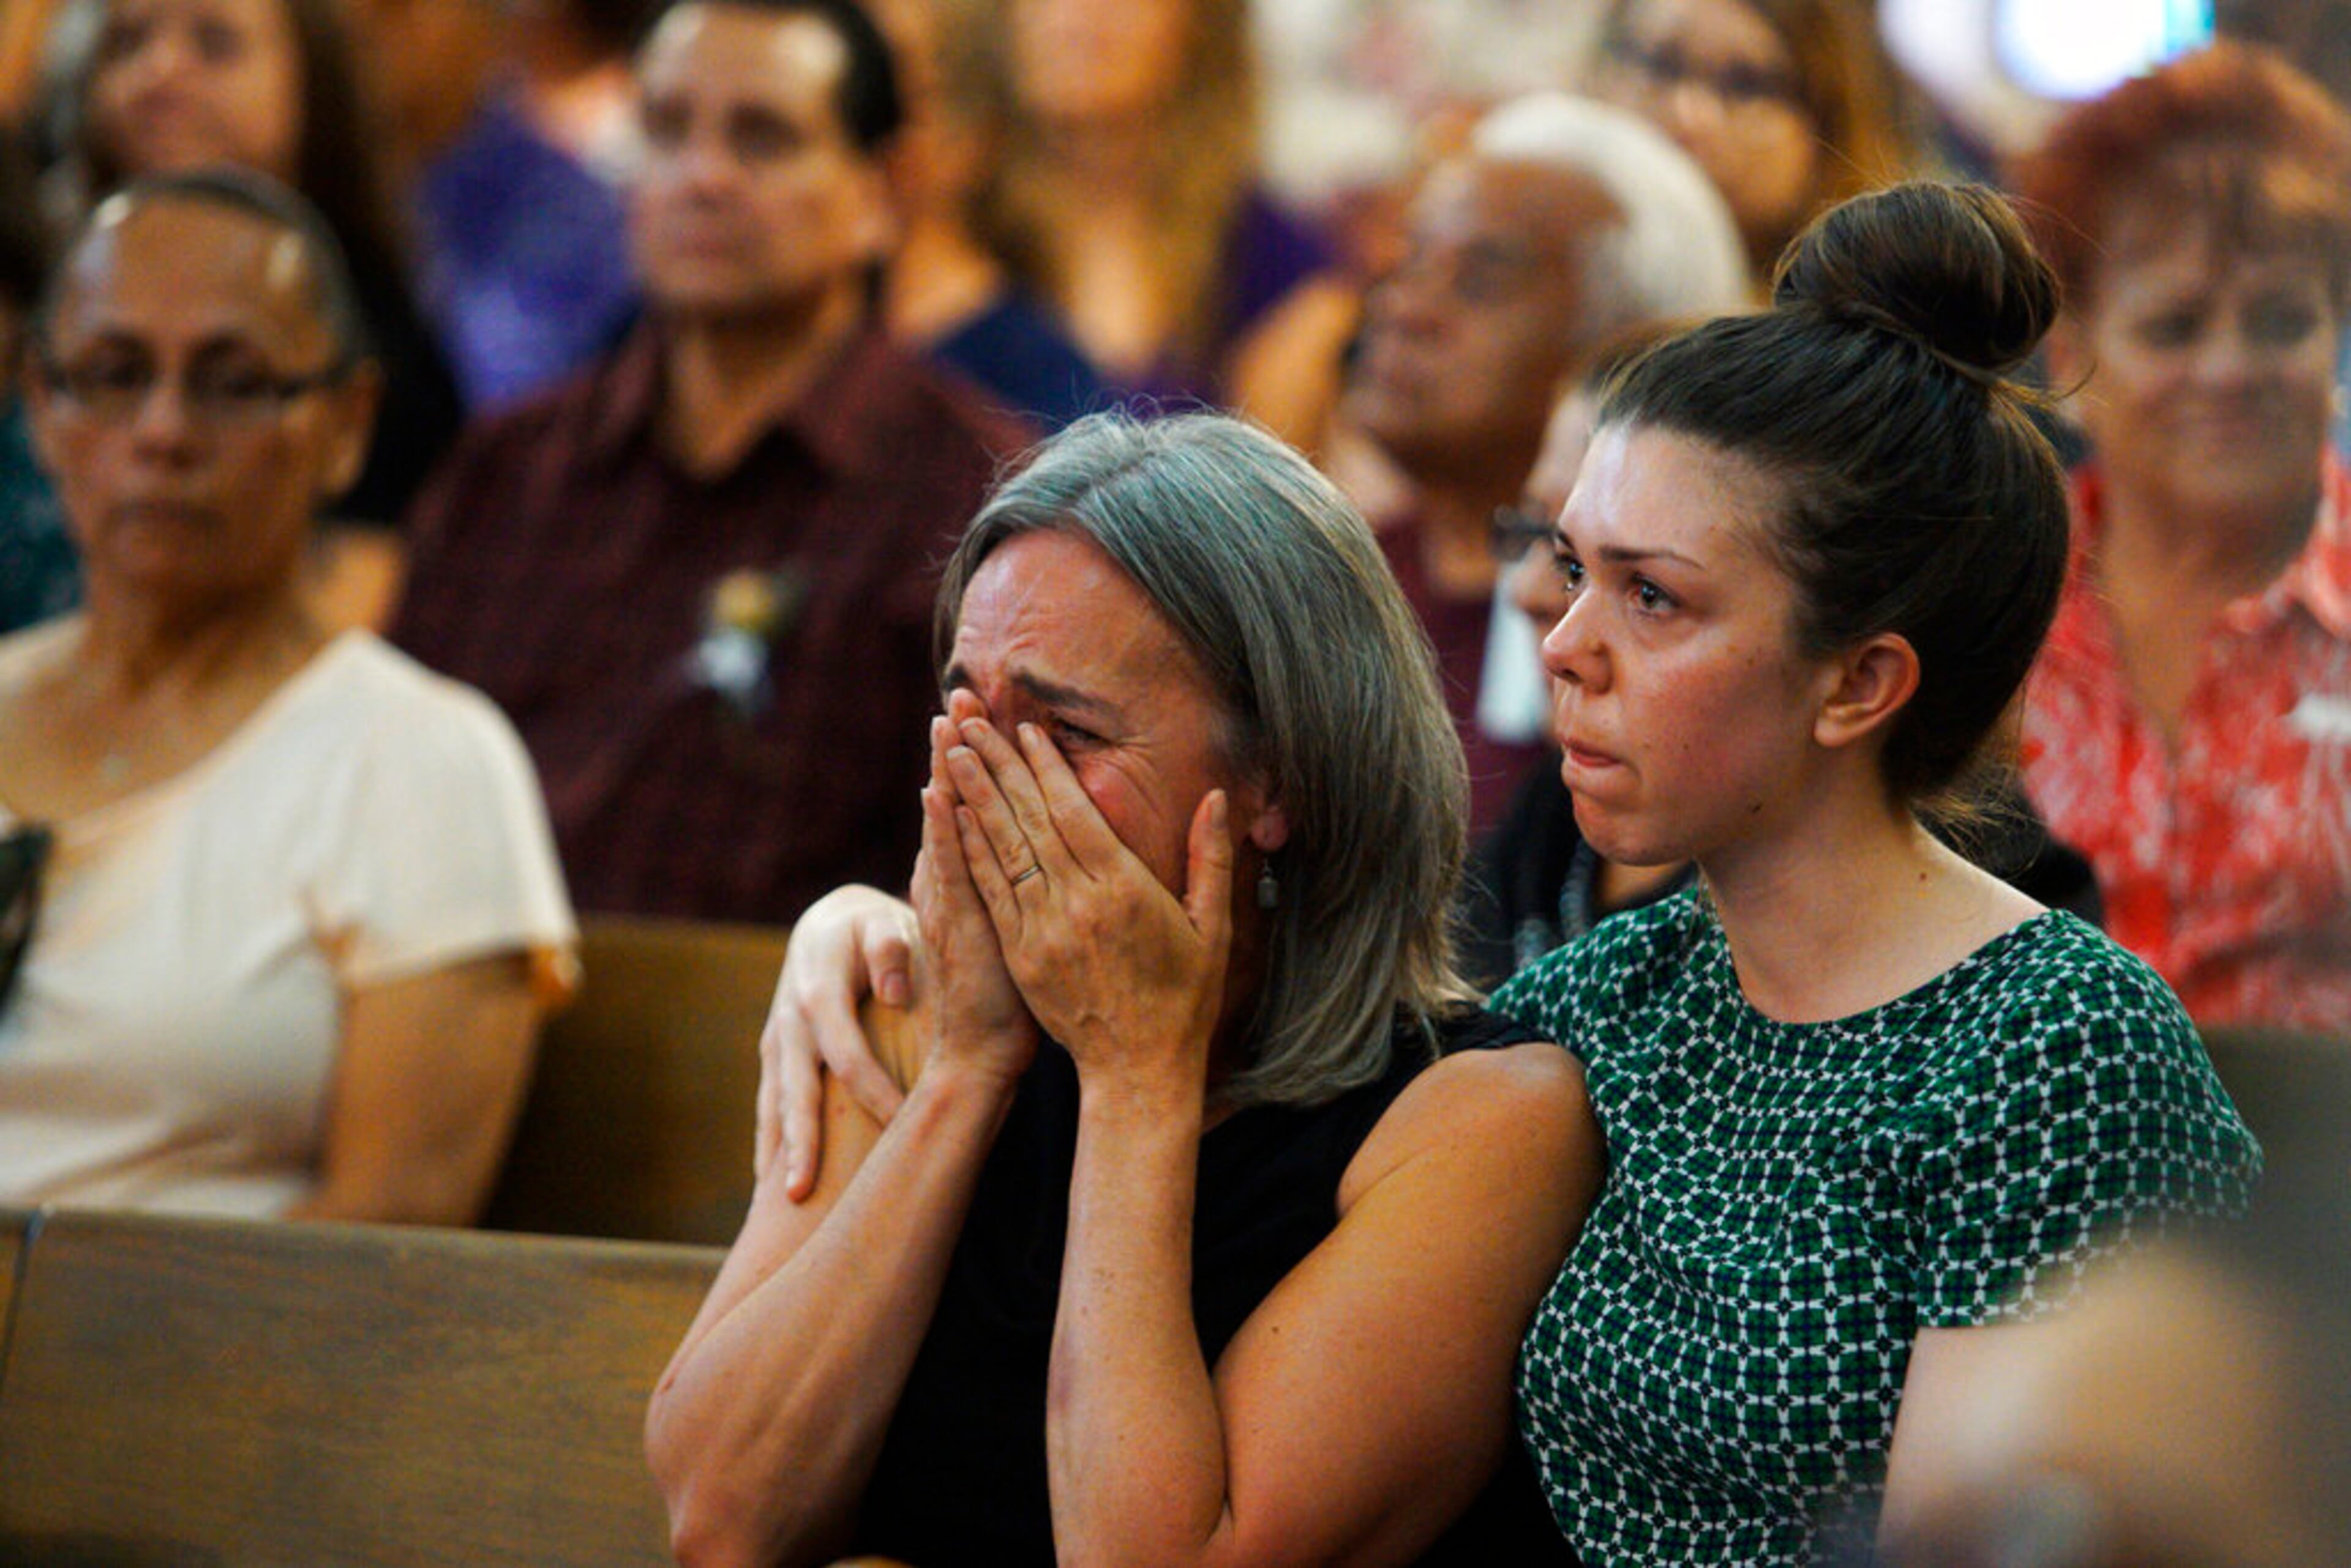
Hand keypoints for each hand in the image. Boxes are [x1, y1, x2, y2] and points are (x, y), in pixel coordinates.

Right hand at [756, 884, 920, 1200]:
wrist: (828, 923)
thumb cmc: (870, 928)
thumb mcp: (883, 923)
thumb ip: (891, 950)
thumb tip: (896, 992)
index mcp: (817, 993)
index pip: (847, 1055)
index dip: (875, 1092)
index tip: (905, 1126)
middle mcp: (789, 1023)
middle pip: (795, 1092)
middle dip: (799, 1143)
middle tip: (800, 1195)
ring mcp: (776, 1043)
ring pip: (773, 1106)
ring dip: (775, 1154)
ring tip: (780, 1205)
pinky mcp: (773, 1057)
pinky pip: (768, 1106)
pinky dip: (768, 1145)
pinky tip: (768, 1188)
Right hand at [915, 703, 1040, 1085]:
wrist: (983, 1053)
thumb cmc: (1010, 996)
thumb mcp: (1013, 925)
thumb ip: (1014, 880)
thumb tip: (1029, 839)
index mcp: (978, 878)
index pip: (974, 804)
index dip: (974, 755)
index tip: (980, 707)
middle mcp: (957, 882)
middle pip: (957, 801)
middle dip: (959, 745)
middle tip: (959, 691)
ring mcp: (953, 903)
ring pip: (950, 826)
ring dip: (948, 772)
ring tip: (946, 720)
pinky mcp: (958, 929)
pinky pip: (950, 874)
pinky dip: (942, 834)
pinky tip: (940, 794)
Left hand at [942, 716, 1233, 1108]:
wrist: (1138, 1070)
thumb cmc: (1184, 998)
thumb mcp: (1212, 928)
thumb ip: (1211, 859)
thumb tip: (1217, 798)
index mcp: (1125, 891)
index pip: (1075, 812)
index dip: (1047, 767)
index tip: (1026, 729)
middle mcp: (1077, 904)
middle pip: (1030, 820)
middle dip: (999, 766)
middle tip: (973, 722)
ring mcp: (1042, 930)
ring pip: (1002, 848)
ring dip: (975, 797)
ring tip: (955, 752)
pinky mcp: (1019, 954)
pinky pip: (989, 891)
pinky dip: (968, 850)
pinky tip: (952, 818)